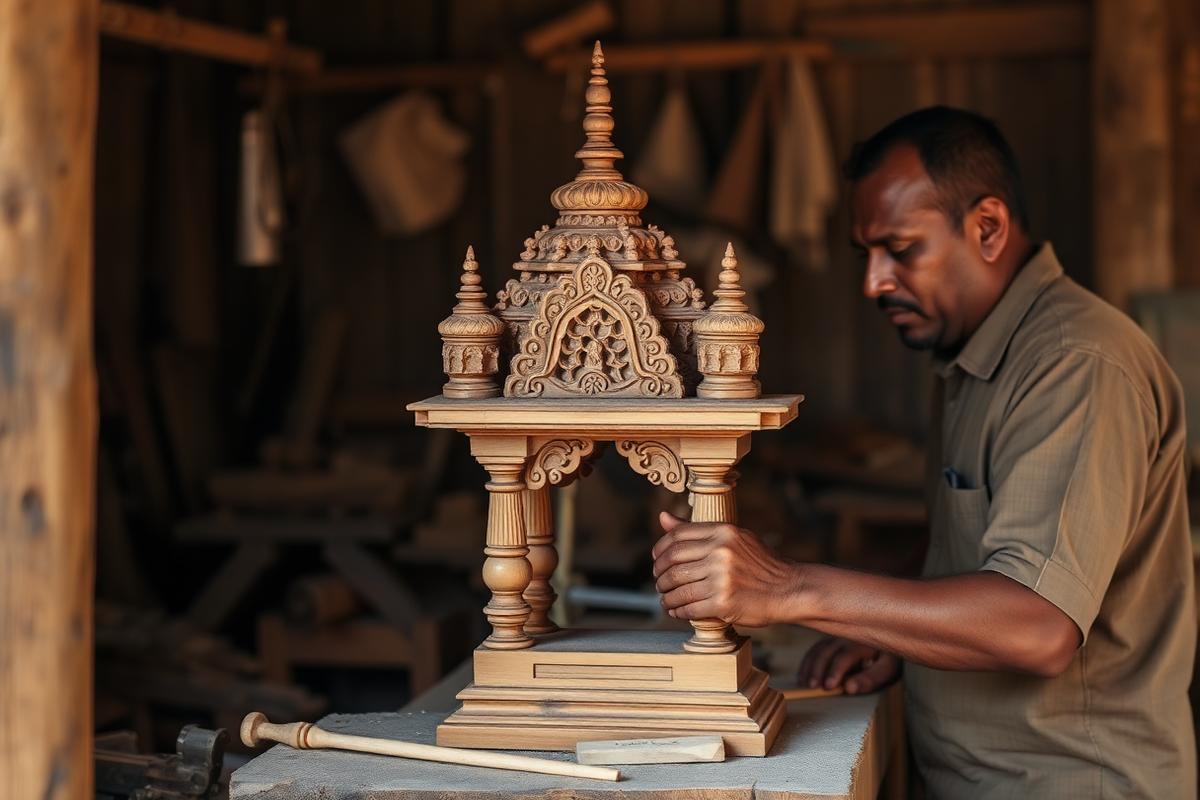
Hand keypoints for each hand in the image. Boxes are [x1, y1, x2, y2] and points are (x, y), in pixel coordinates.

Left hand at [651, 511, 798, 626]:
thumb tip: (662, 516)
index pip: (677, 536)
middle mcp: (721, 552)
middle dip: (660, 574)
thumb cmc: (760, 564)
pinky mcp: (723, 602)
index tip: (657, 560)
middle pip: (673, 561)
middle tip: (659, 582)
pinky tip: (676, 610)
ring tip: (666, 598)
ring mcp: (721, 578)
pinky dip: (677, 610)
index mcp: (723, 531)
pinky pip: (688, 607)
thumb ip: (698, 529)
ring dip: (666, 595)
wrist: (789, 589)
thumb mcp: (734, 537)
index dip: (660, 549)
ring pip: (678, 586)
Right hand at [797, 636, 899, 693]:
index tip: (828, 686)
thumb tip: (849, 688)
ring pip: (817, 649)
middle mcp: (846, 636)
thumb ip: (869, 680)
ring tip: (804, 683)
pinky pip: (815, 649)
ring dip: (809, 666)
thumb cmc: (888, 658)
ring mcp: (836, 636)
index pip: (844, 656)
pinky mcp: (830, 639)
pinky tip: (803, 675)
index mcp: (862, 642)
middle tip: (812, 687)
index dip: (835, 671)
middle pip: (826, 650)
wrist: (889, 638)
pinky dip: (807, 662)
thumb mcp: (887, 670)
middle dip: (817, 669)